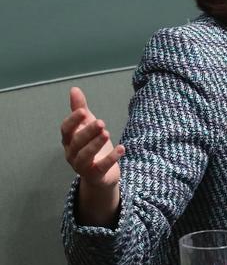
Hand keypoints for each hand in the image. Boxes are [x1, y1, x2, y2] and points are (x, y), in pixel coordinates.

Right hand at [61, 87, 123, 225]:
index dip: (73, 121)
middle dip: (87, 132)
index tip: (83, 112)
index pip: (65, 130)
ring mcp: (82, 166)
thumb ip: (80, 109)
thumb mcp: (87, 126)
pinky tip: (122, 148)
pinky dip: (111, 158)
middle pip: (76, 142)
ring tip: (107, 133)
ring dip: (95, 144)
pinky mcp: (95, 175)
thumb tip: (74, 89)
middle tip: (101, 122)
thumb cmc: (91, 146)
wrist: (101, 174)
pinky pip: (101, 168)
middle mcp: (72, 154)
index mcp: (69, 140)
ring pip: (84, 156)